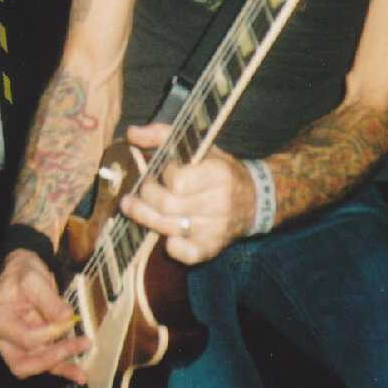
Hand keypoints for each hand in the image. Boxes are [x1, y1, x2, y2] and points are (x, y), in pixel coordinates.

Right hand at [0, 250, 89, 382]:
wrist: (23, 272)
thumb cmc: (23, 274)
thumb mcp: (33, 279)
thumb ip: (48, 299)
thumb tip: (66, 317)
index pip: (26, 337)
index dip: (50, 332)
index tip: (68, 319)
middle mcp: (4, 339)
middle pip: (24, 363)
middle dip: (53, 358)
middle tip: (79, 345)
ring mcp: (17, 346)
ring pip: (36, 367)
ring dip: (60, 367)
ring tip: (82, 371)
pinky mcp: (32, 348)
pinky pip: (46, 364)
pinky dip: (63, 369)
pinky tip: (79, 374)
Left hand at [120, 123, 256, 264]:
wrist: (255, 199)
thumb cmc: (220, 170)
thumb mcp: (199, 148)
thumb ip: (163, 135)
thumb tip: (132, 133)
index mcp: (217, 173)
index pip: (177, 180)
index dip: (163, 175)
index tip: (162, 171)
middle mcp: (218, 202)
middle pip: (167, 205)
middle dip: (145, 197)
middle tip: (139, 190)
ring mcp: (215, 227)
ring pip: (169, 228)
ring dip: (145, 217)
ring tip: (133, 207)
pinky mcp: (213, 247)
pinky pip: (188, 254)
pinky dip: (174, 247)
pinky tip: (166, 237)